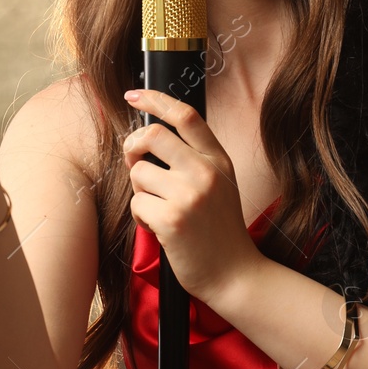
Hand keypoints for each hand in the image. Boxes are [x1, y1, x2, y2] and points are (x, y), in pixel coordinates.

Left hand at [121, 88, 263, 304]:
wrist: (234, 274)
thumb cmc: (219, 231)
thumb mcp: (220, 185)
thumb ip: (195, 159)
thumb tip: (150, 138)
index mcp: (219, 160)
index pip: (186, 115)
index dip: (155, 99)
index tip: (134, 94)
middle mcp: (206, 172)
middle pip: (153, 135)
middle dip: (132, 146)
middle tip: (133, 162)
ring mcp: (190, 195)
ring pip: (139, 173)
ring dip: (140, 193)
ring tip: (159, 210)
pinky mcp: (172, 219)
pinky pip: (137, 204)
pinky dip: (141, 218)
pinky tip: (160, 229)